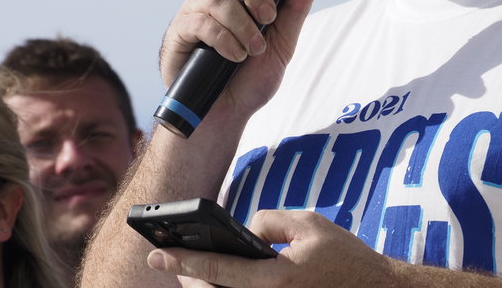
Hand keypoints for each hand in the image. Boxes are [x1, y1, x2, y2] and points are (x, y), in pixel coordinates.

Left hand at [147, 210, 397, 287]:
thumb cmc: (344, 256)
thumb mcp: (309, 224)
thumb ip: (269, 221)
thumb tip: (244, 233)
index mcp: (274, 279)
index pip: (218, 268)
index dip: (183, 260)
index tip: (157, 254)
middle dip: (189, 278)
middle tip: (170, 261)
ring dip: (208, 286)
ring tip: (194, 272)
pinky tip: (223, 280)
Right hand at [159, 0, 323, 117]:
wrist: (225, 115)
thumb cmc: (251, 79)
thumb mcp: (283, 44)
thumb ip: (295, 10)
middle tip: (269, 17)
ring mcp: (196, 11)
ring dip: (242, 24)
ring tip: (254, 49)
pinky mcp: (180, 31)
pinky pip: (200, 22)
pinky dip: (224, 39)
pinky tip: (235, 56)